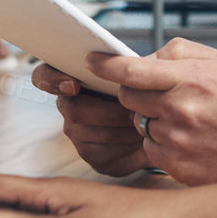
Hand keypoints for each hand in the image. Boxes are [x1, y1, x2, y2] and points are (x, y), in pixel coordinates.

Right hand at [32, 63, 151, 176]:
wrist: (172, 122)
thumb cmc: (155, 90)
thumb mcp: (153, 66)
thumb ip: (141, 60)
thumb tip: (139, 62)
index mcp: (77, 77)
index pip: (44, 74)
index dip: (51, 79)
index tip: (73, 84)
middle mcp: (71, 106)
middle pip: (71, 108)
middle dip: (106, 110)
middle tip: (133, 109)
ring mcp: (79, 134)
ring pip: (87, 133)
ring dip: (119, 128)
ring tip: (143, 122)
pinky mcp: (94, 157)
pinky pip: (100, 154)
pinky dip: (124, 148)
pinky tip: (141, 141)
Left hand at [86, 38, 216, 185]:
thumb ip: (180, 53)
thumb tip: (146, 58)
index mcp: (190, 79)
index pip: (132, 70)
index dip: (106, 65)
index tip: (92, 61)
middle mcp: (180, 109)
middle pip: (128, 97)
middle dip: (137, 93)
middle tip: (163, 95)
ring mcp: (176, 140)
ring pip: (139, 122)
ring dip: (153, 119)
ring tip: (187, 121)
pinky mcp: (175, 165)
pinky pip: (149, 147)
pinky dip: (162, 142)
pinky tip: (189, 140)